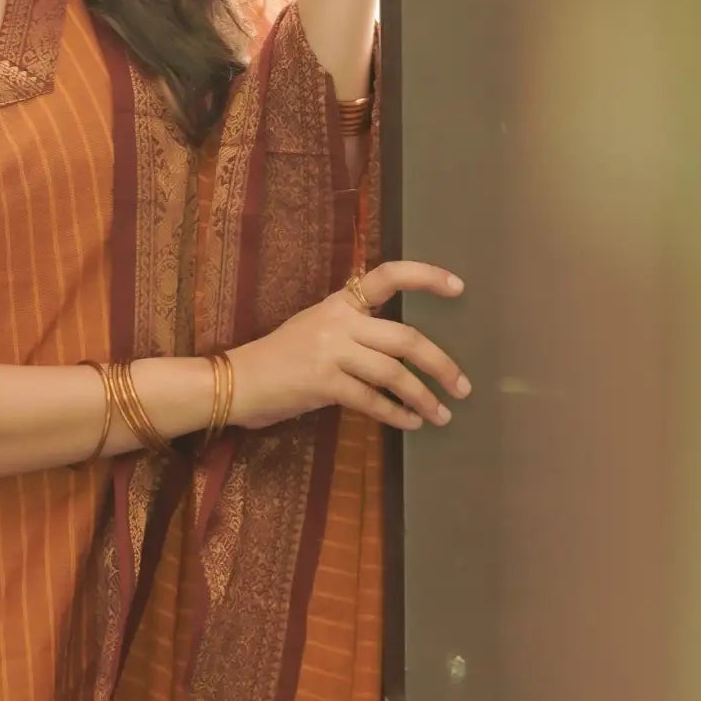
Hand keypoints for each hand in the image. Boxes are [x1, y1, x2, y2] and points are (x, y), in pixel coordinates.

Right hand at [229, 261, 468, 432]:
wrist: (237, 380)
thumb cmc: (278, 359)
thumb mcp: (315, 328)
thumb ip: (353, 330)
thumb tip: (398, 351)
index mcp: (340, 302)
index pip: (388, 276)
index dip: (426, 278)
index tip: (458, 288)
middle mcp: (339, 321)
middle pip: (405, 338)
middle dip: (441, 364)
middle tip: (463, 386)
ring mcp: (330, 351)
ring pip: (394, 373)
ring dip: (424, 397)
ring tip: (443, 414)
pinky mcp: (323, 383)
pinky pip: (371, 400)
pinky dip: (397, 414)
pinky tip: (412, 423)